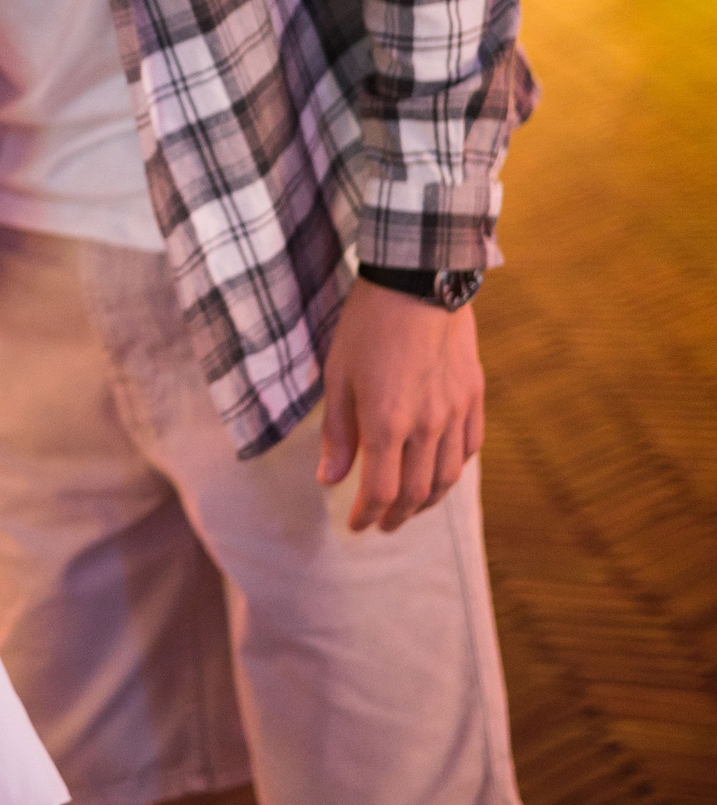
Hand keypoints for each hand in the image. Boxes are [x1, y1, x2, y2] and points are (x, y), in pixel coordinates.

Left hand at [318, 278, 484, 532]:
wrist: (417, 279)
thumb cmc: (368, 325)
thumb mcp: (338, 376)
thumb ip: (338, 433)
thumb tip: (330, 479)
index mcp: (388, 422)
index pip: (381, 491)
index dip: (367, 515)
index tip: (356, 525)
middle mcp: (427, 425)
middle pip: (417, 493)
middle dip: (397, 516)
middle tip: (381, 524)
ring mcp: (456, 411)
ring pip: (448, 477)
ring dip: (427, 501)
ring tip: (409, 508)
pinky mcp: (474, 395)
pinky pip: (470, 447)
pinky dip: (454, 469)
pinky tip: (440, 473)